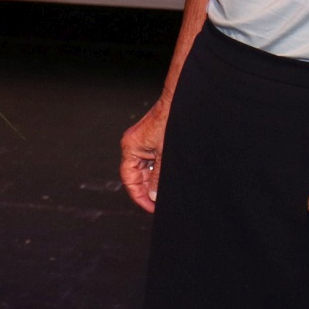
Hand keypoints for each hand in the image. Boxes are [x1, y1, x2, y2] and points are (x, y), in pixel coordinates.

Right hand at [120, 98, 169, 212]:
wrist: (179, 100)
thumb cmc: (170, 120)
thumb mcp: (165, 155)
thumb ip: (158, 177)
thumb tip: (154, 196)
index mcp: (130, 148)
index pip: (129, 180)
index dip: (139, 197)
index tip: (152, 207)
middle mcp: (133, 145)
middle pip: (136, 176)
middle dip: (149, 189)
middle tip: (161, 201)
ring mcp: (142, 142)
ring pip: (146, 169)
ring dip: (155, 180)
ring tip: (167, 190)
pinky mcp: (152, 140)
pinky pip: (152, 160)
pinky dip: (159, 170)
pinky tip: (169, 176)